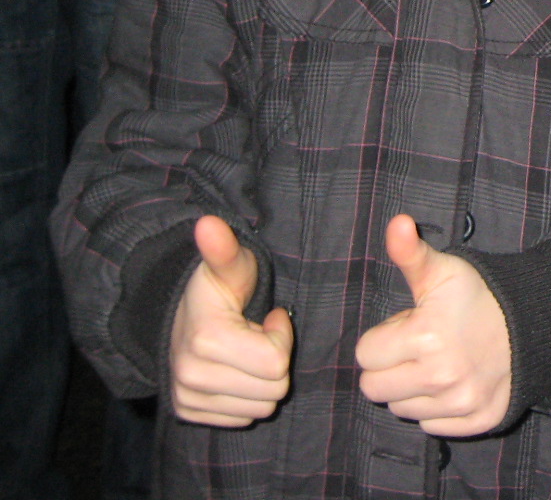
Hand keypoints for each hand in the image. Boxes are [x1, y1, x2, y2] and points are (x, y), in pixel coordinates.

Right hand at [169, 215, 293, 426]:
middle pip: (273, 390)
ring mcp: (189, 398)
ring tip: (246, 351)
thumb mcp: (228, 265)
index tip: (270, 316)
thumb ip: (224, 249)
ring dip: (262, 381)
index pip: (276, 363)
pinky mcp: (189, 413)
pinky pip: (242, 419)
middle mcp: (192, 376)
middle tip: (258, 336)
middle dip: (275, 361)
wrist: (177, 315)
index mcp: (206, 340)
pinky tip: (235, 371)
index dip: (281, 336)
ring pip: (260, 408)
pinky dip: (246, 398)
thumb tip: (209, 223)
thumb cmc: (217, 289)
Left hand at [356, 213, 511, 436]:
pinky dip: (437, 408)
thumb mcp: (443, 269)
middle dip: (389, 366)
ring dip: (412, 388)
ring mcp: (460, 402)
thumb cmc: (479, 294)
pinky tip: (453, 382)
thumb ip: (410, 252)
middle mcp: (441, 376)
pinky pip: (430, 426)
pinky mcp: (476, 420)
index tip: (409, 325)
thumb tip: (396, 222)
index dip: (383, 337)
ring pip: (401, 408)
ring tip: (438, 361)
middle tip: (418, 347)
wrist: (534, 322)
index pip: (365, 354)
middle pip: (374, 388)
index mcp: (425, 337)